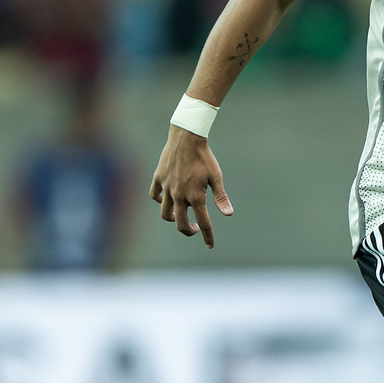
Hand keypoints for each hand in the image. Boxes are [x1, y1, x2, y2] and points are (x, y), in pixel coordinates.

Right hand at [148, 125, 232, 246]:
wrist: (186, 137)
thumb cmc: (204, 157)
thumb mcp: (216, 177)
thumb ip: (220, 197)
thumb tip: (229, 214)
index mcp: (195, 196)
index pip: (204, 223)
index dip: (208, 236)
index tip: (210, 245)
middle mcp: (179, 195)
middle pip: (181, 224)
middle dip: (189, 231)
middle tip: (196, 229)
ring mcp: (166, 188)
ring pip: (165, 214)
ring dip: (174, 219)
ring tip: (182, 216)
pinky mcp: (158, 179)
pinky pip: (154, 196)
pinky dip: (160, 201)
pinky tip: (167, 199)